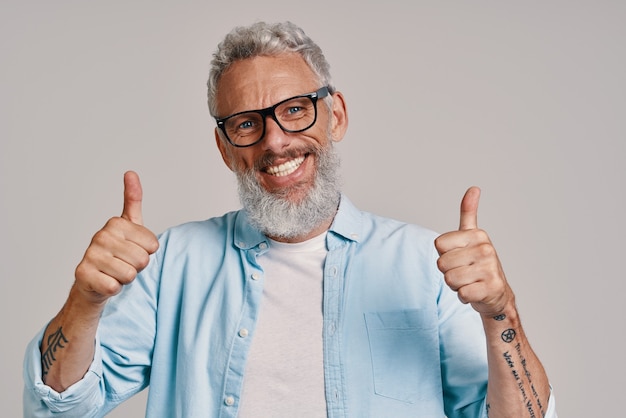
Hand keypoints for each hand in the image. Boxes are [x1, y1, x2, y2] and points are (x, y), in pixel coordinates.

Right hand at [74, 171, 158, 304]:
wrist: (93, 280)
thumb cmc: (117, 252)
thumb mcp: (129, 224)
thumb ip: (133, 199)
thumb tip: (130, 172)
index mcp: (115, 223)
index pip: (153, 245)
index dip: (148, 253)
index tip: (133, 250)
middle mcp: (100, 236)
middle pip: (142, 260)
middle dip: (138, 267)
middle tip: (124, 263)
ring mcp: (90, 255)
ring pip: (129, 274)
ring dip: (126, 278)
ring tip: (115, 272)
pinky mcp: (83, 275)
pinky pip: (114, 287)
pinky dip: (114, 289)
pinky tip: (105, 282)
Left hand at [434, 187, 513, 316]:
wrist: (497, 294)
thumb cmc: (478, 264)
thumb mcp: (472, 237)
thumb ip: (469, 213)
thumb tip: (474, 188)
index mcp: (478, 235)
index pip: (439, 245)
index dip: (444, 254)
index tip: (459, 257)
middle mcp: (486, 249)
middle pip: (442, 263)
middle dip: (449, 272)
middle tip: (464, 272)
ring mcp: (490, 269)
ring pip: (450, 279)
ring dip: (455, 285)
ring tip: (469, 281)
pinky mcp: (491, 288)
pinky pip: (461, 293)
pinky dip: (464, 296)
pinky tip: (475, 292)